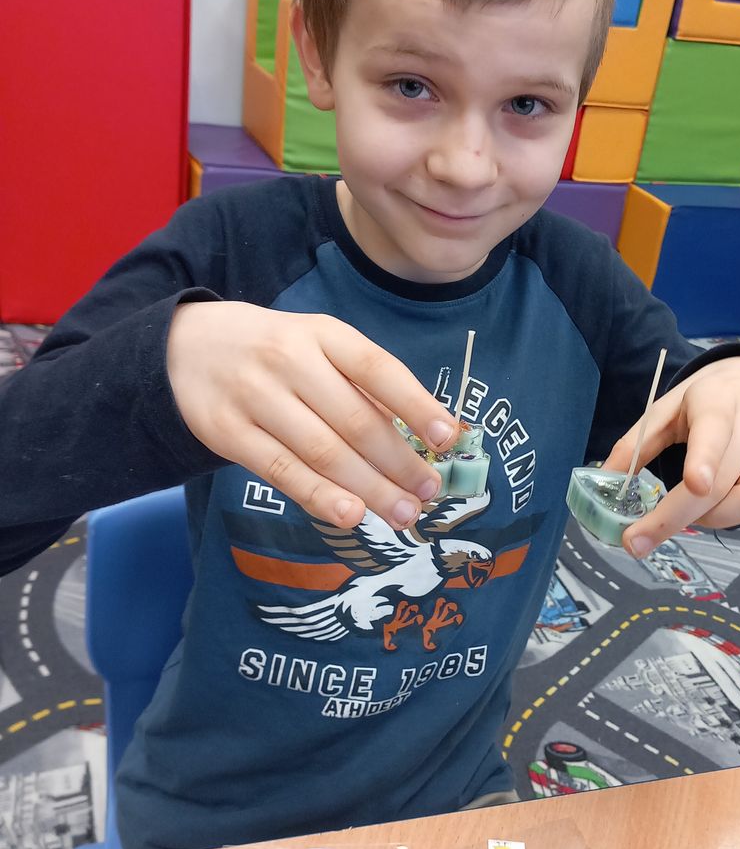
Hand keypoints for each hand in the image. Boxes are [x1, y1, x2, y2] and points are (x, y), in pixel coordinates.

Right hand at [167, 301, 458, 528]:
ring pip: (322, 451)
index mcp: (321, 333)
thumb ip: (360, 386)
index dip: (416, 404)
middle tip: (429, 493)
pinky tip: (352, 514)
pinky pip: (282, 470)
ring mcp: (254, 396)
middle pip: (355, 419)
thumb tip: (416, 438)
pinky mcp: (226, 431)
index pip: (377, 368)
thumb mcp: (316, 347)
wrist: (182, 347)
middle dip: (399, 461)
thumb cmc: (271, 352)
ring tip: (403, 513)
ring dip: (369, 487)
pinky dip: (320, 496)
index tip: (448, 437)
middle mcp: (289, 359)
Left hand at [602, 356, 739, 555]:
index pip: (716, 430)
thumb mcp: (667, 409)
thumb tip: (606, 482)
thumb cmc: (709, 400)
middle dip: (680, 516)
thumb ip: (636, 444)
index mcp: (719, 402)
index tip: (693, 485)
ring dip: (722, 519)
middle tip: (641, 536)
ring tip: (698, 512)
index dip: (706, 459)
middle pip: (728, 482)